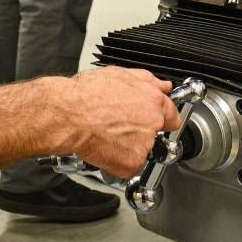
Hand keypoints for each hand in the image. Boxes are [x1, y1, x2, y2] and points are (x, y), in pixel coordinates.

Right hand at [60, 68, 180, 177]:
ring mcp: (143, 145)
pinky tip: (105, 148)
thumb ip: (147, 81)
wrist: (69, 115)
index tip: (157, 123)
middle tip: (120, 128)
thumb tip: (162, 86)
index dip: (161, 119)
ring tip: (108, 136)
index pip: (172, 116)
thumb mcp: (120, 74)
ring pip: (142, 151)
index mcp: (154, 101)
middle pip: (156, 134)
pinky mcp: (131, 163)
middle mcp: (153, 123)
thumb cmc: (87, 94)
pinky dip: (117, 162)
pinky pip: (128, 167)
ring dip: (129, 148)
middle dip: (142, 133)